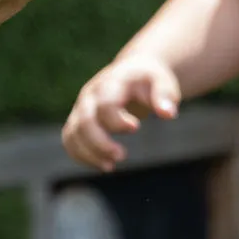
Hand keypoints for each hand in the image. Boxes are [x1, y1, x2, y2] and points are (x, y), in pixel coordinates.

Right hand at [62, 54, 181, 173]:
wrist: (133, 72)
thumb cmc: (148, 80)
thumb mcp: (161, 81)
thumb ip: (165, 95)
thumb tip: (168, 114)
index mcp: (110, 83)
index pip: (105, 105)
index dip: (117, 120)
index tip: (135, 128)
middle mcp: (91, 95)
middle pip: (85, 121)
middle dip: (100, 143)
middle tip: (121, 155)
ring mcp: (81, 107)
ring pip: (73, 133)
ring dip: (89, 153)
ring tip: (110, 166)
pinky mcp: (78, 119)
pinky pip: (70, 139)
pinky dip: (81, 155)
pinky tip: (102, 164)